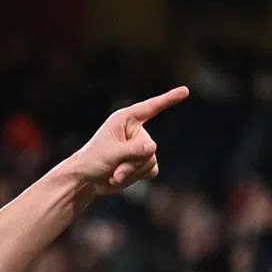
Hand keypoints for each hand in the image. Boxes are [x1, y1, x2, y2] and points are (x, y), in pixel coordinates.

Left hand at [70, 87, 189, 194]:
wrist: (86, 180)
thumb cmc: (92, 161)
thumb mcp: (111, 154)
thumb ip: (133, 150)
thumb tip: (153, 148)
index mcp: (125, 120)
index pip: (151, 107)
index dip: (169, 99)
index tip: (185, 90)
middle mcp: (135, 131)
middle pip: (149, 148)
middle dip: (131, 163)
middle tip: (113, 169)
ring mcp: (141, 147)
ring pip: (151, 161)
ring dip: (132, 172)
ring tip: (114, 173)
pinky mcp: (143, 162)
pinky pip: (152, 170)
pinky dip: (137, 176)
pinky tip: (122, 176)